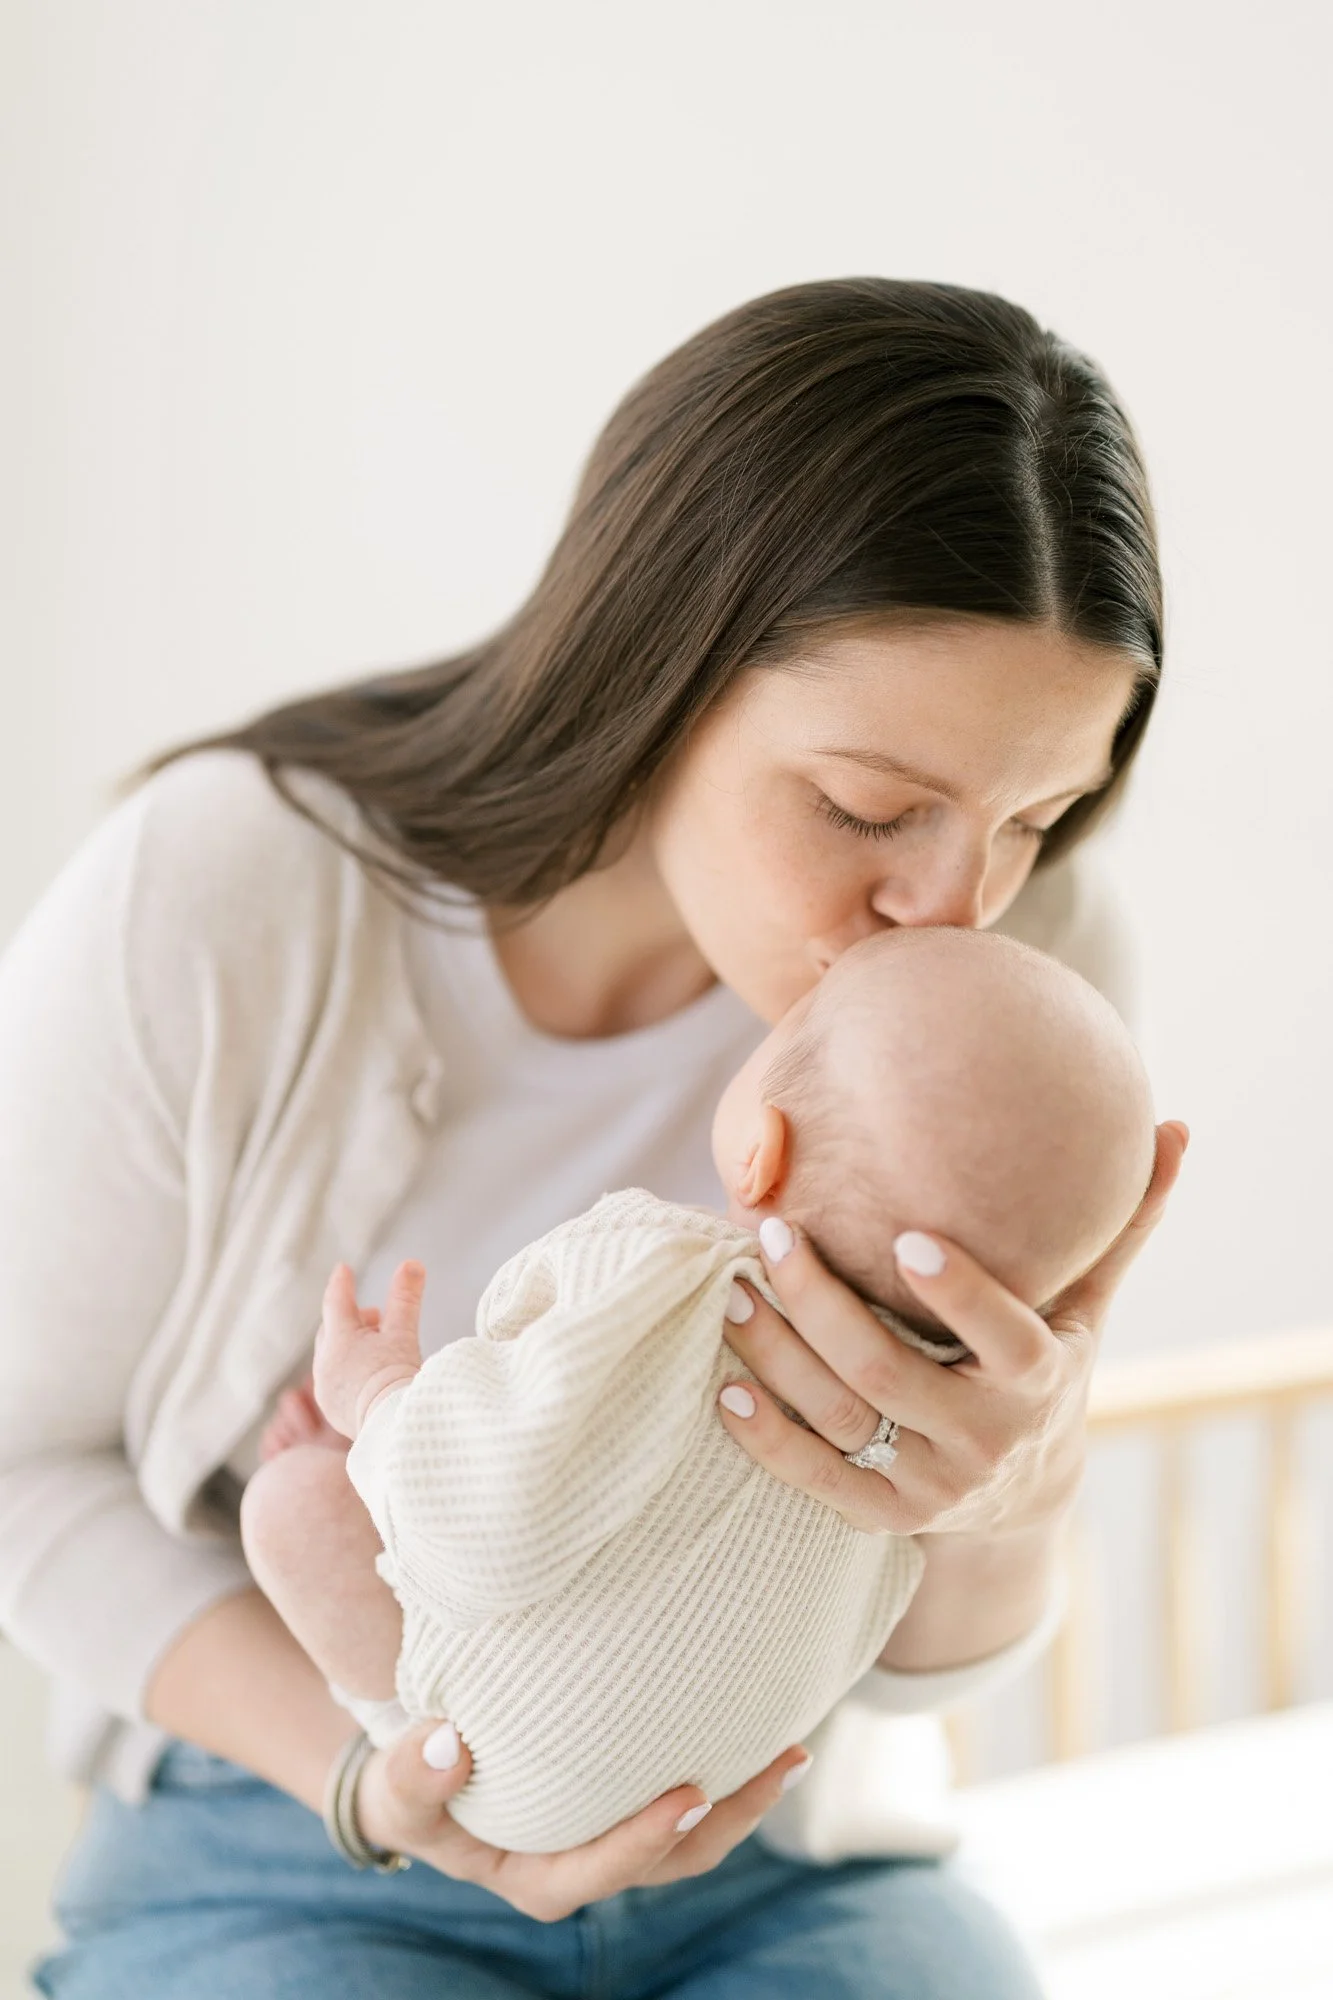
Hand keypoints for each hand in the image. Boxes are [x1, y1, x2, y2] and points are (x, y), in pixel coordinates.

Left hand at [313, 1260, 424, 1438]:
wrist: (394, 1427)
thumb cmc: (398, 1377)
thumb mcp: (403, 1333)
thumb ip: (405, 1298)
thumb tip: (412, 1263)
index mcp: (338, 1341)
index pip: (336, 1302)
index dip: (342, 1283)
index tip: (344, 1269)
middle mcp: (324, 1365)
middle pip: (332, 1330)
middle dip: (351, 1319)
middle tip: (375, 1317)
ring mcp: (326, 1390)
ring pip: (332, 1356)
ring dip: (350, 1346)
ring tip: (376, 1346)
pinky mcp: (333, 1410)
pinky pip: (335, 1381)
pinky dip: (348, 1370)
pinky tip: (368, 1374)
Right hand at [355, 1719, 811, 1919]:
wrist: (424, 1782)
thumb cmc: (412, 1789)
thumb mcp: (397, 1788)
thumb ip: (412, 1772)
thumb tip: (446, 1742)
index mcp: (540, 1878)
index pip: (602, 1870)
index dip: (647, 1840)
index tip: (690, 1793)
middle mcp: (588, 1867)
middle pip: (673, 1858)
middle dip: (731, 1817)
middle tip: (782, 1762)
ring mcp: (616, 1837)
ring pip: (694, 1834)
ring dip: (746, 1797)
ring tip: (794, 1748)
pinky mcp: (630, 1804)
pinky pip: (688, 1796)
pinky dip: (726, 1768)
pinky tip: (759, 1725)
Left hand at [717, 1121, 1188, 1538]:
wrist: (1027, 1494)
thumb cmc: (1046, 1366)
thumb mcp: (1086, 1305)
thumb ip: (1118, 1225)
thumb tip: (1173, 1128)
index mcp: (1038, 1378)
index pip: (1002, 1335)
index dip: (958, 1292)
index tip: (906, 1238)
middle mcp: (986, 1438)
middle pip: (887, 1370)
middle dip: (821, 1301)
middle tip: (772, 1235)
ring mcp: (934, 1484)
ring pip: (841, 1417)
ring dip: (777, 1356)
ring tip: (732, 1293)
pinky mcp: (887, 1517)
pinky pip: (817, 1481)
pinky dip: (768, 1441)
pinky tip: (727, 1389)